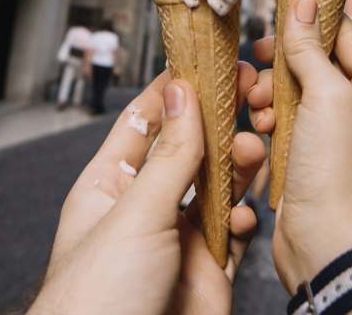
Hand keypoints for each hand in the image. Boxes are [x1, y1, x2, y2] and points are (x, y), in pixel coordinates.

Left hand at [28, 65, 263, 314]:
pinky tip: (253, 209)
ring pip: (217, 189)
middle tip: (251, 93)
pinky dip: (248, 216)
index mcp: (110, 187)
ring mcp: (176, 242)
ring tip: (256, 150)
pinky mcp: (205, 274)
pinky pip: (234, 233)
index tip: (209, 60)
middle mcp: (144, 210)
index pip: (144, 123)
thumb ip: (169, 155)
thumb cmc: (95, 300)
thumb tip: (184, 94)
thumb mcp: (134, 213)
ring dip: (239, 167)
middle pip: (187, 152)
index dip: (176, 91)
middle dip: (220, 124)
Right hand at [244, 0, 351, 291]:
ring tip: (259, 105)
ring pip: (297, 92)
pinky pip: (287, 122)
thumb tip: (303, 5)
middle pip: (319, 63)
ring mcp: (338, 135)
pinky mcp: (313, 156)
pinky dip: (270, 121)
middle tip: (261, 62)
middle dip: (286, 63)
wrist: (327, 244)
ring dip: (273, 93)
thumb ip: (311, 49)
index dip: (313, 21)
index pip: (348, 36)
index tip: (280, 10)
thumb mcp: (326, 98)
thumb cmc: (339, 174)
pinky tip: (260, 128)